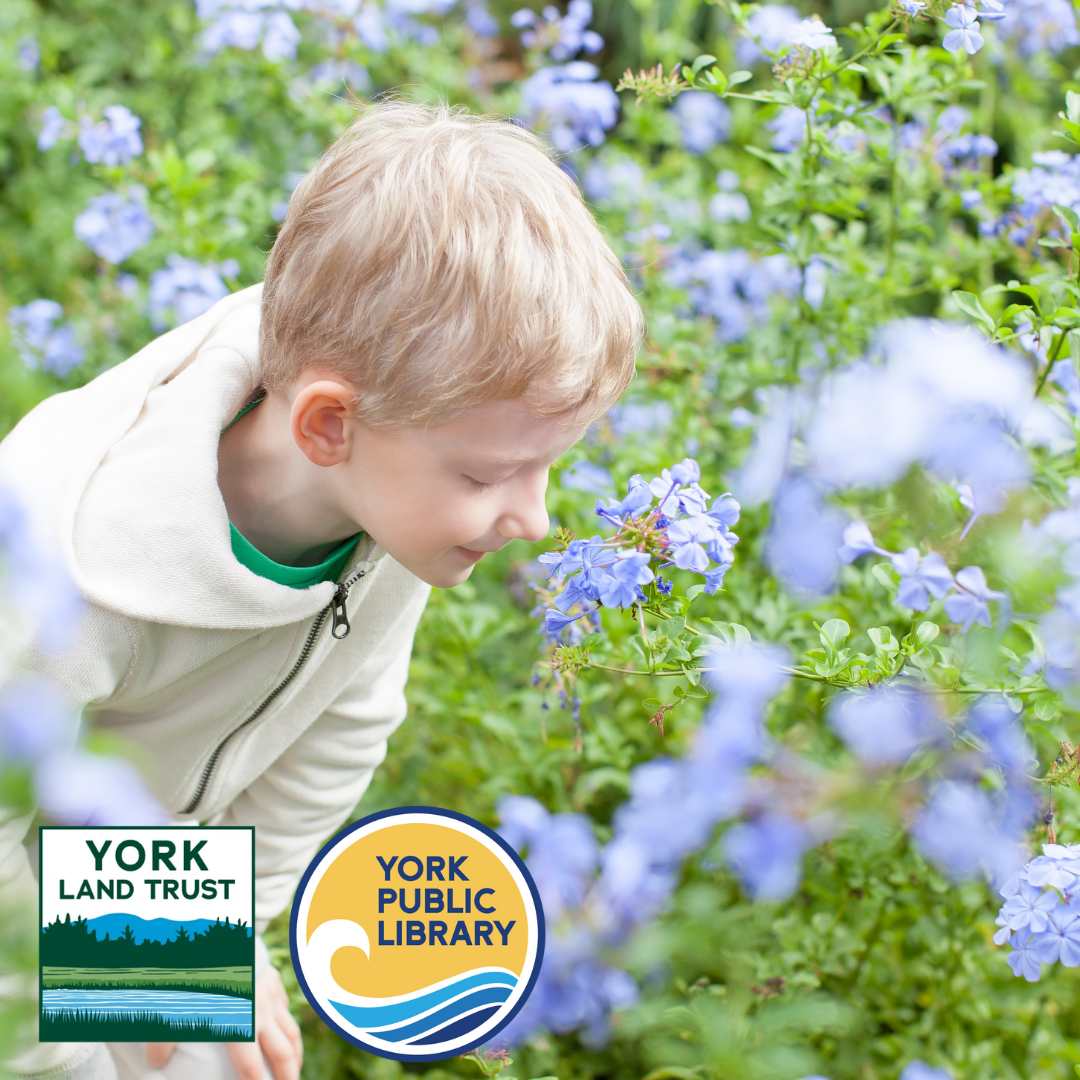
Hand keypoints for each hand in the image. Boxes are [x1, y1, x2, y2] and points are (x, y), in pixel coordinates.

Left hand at [146, 966, 302, 1079]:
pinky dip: (289, 1024)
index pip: (251, 1066)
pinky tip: (287, 1032)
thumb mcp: (175, 1001)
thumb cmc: (197, 966)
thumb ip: (163, 1037)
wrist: (221, 925)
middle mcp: (261, 1011)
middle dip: (287, 1076)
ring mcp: (270, 994)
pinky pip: (286, 1007)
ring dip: (295, 1055)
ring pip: (291, 1030)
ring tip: (294, 1072)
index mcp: (240, 1022)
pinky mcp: (272, 979)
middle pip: (282, 1052)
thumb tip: (156, 1064)